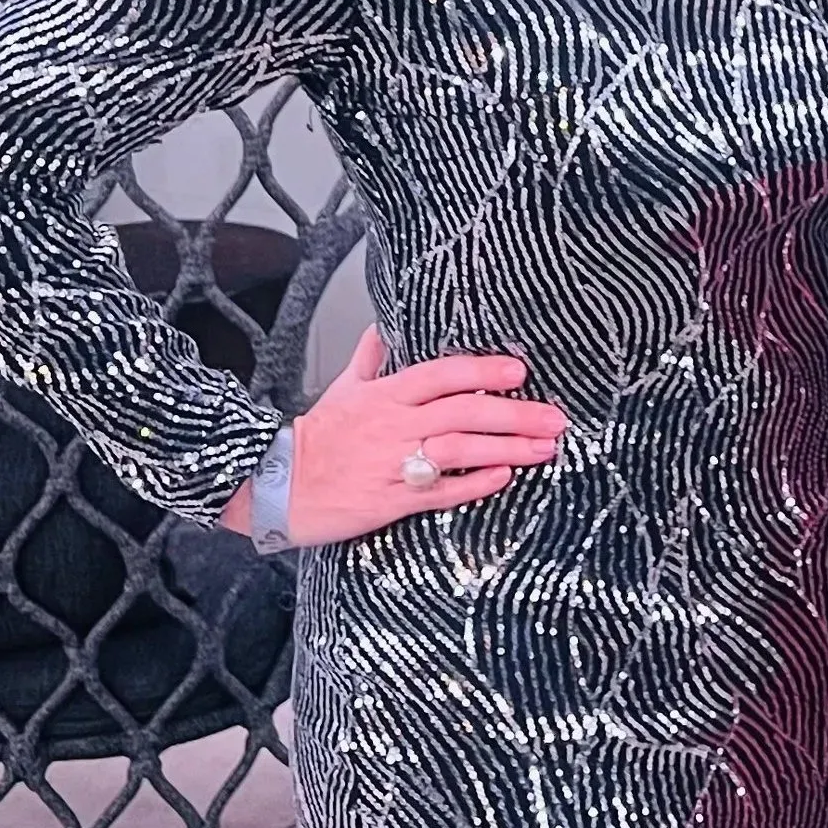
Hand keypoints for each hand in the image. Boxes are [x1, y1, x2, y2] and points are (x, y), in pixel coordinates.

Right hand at [220, 330, 566, 547]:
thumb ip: (371, 359)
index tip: (520, 371)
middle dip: (514, 414)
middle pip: (462, 413)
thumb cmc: (313, 439)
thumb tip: (384, 327)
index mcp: (384, 395)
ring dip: (506, 448)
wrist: (270, 484)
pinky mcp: (390, 500)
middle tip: (556, 417)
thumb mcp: (341, 390)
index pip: (441, 375)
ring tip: (545, 448)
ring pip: (458, 450)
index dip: (482, 372)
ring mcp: (392, 462)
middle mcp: (392, 425)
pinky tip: (504, 477)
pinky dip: (473, 485)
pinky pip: (440, 492)